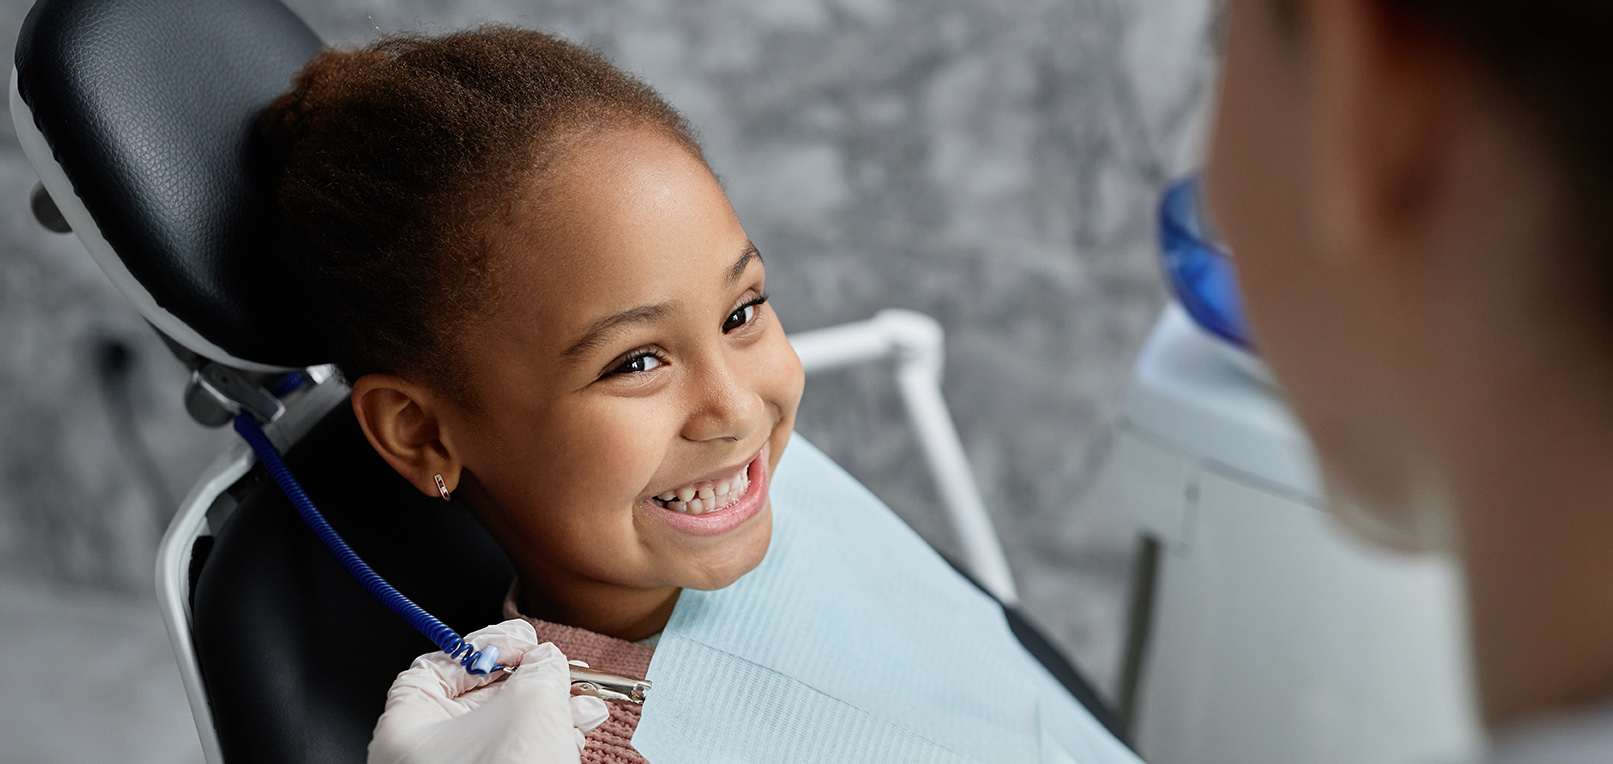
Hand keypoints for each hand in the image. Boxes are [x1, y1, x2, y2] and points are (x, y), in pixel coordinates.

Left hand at [368, 619, 609, 763]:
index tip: (523, 642)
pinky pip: (514, 756)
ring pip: (504, 730)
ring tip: (582, 703)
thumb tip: (548, 661)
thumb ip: (540, 670)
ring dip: (549, 710)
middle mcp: (423, 756)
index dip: (485, 647)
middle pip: (478, 697)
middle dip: (530, 681)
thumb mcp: (531, 705)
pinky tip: (573, 733)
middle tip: (559, 669)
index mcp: (406, 728)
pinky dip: (545, 740)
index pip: (439, 665)